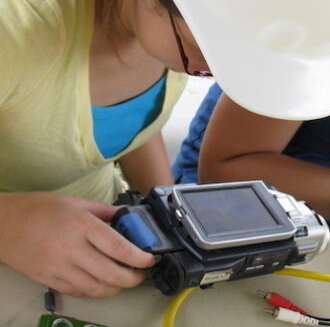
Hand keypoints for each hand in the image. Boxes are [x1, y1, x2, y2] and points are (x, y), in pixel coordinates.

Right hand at [0, 193, 155, 297]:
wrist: (2, 223)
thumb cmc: (38, 209)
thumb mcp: (76, 202)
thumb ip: (105, 211)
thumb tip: (128, 216)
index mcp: (82, 226)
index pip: (119, 247)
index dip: (140, 258)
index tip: (150, 260)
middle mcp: (72, 249)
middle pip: (112, 274)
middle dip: (134, 278)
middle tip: (141, 274)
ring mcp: (59, 267)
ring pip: (96, 288)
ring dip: (116, 288)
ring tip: (124, 280)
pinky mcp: (48, 279)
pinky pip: (78, 292)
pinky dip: (94, 291)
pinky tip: (101, 284)